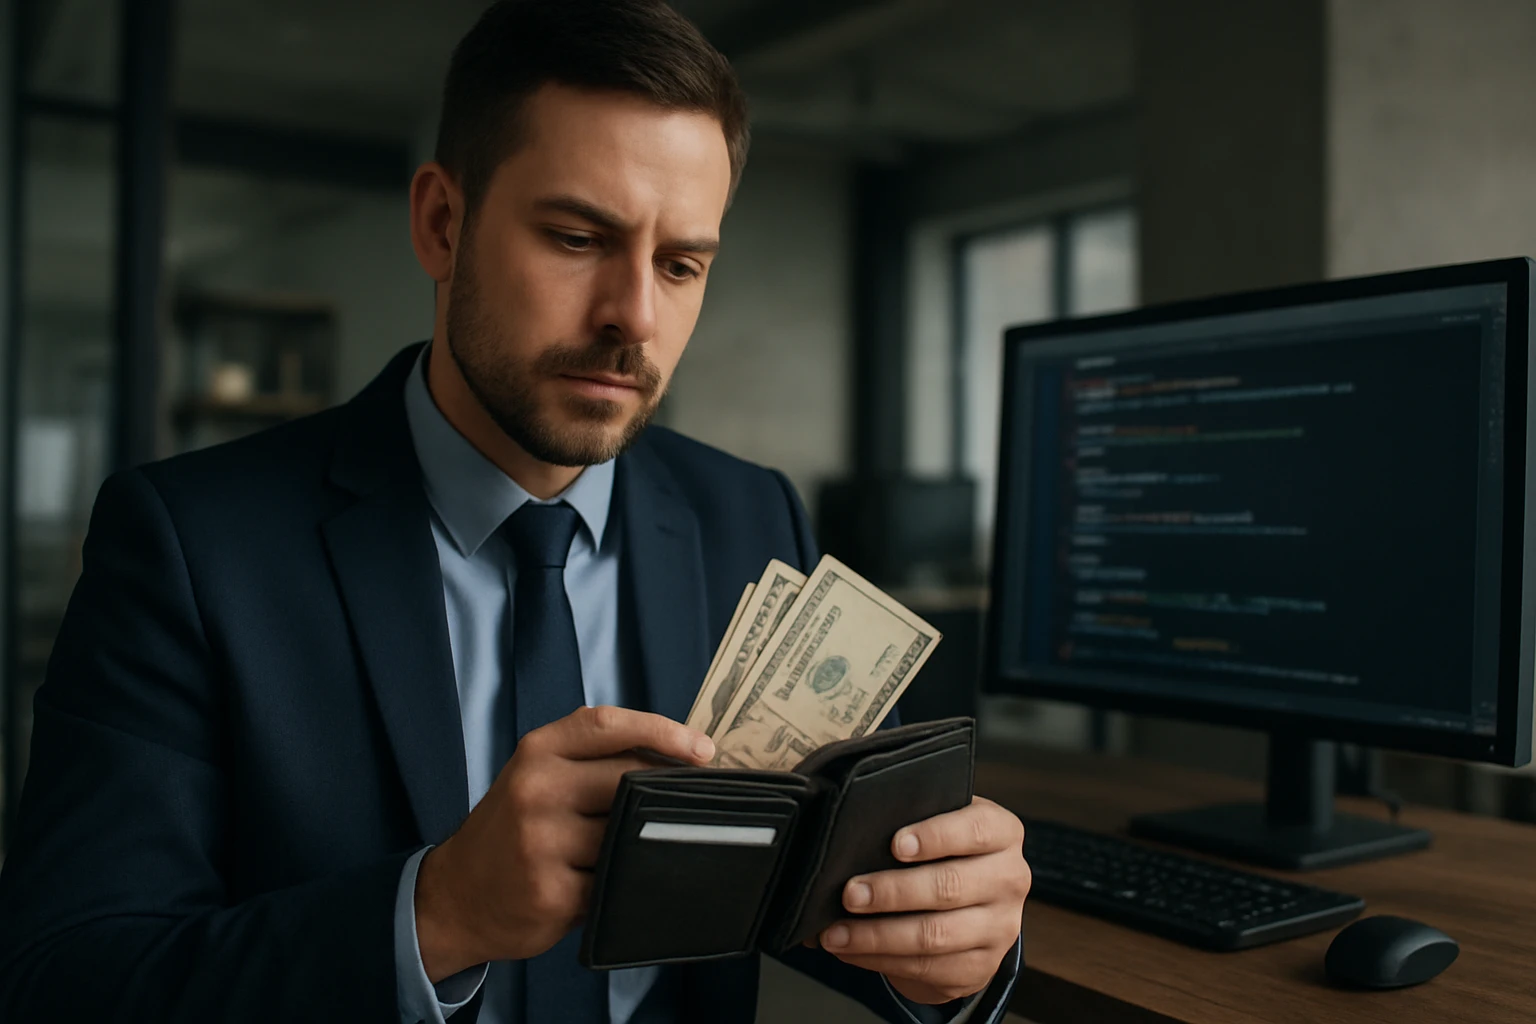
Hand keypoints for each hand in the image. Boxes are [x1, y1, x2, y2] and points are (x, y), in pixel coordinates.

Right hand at [413, 705, 714, 980]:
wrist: (455, 895)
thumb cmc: (512, 829)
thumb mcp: (537, 776)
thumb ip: (592, 760)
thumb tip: (680, 760)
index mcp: (537, 752)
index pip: (608, 725)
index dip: (664, 731)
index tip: (703, 749)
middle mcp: (535, 789)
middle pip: (628, 779)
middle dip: (666, 793)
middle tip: (692, 805)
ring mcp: (541, 842)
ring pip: (626, 834)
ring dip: (641, 843)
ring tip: (635, 848)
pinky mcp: (551, 892)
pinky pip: (614, 881)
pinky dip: (622, 882)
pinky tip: (611, 884)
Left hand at [817, 797, 1028, 1004]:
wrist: (972, 904)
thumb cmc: (943, 852)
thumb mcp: (938, 824)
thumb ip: (909, 820)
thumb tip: (852, 835)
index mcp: (1002, 834)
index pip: (975, 830)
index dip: (936, 836)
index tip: (896, 844)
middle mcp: (1009, 880)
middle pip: (950, 887)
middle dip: (893, 892)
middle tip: (850, 894)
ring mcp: (1000, 928)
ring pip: (935, 935)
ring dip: (878, 936)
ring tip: (836, 933)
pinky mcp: (981, 967)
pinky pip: (927, 968)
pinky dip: (881, 960)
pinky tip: (851, 951)